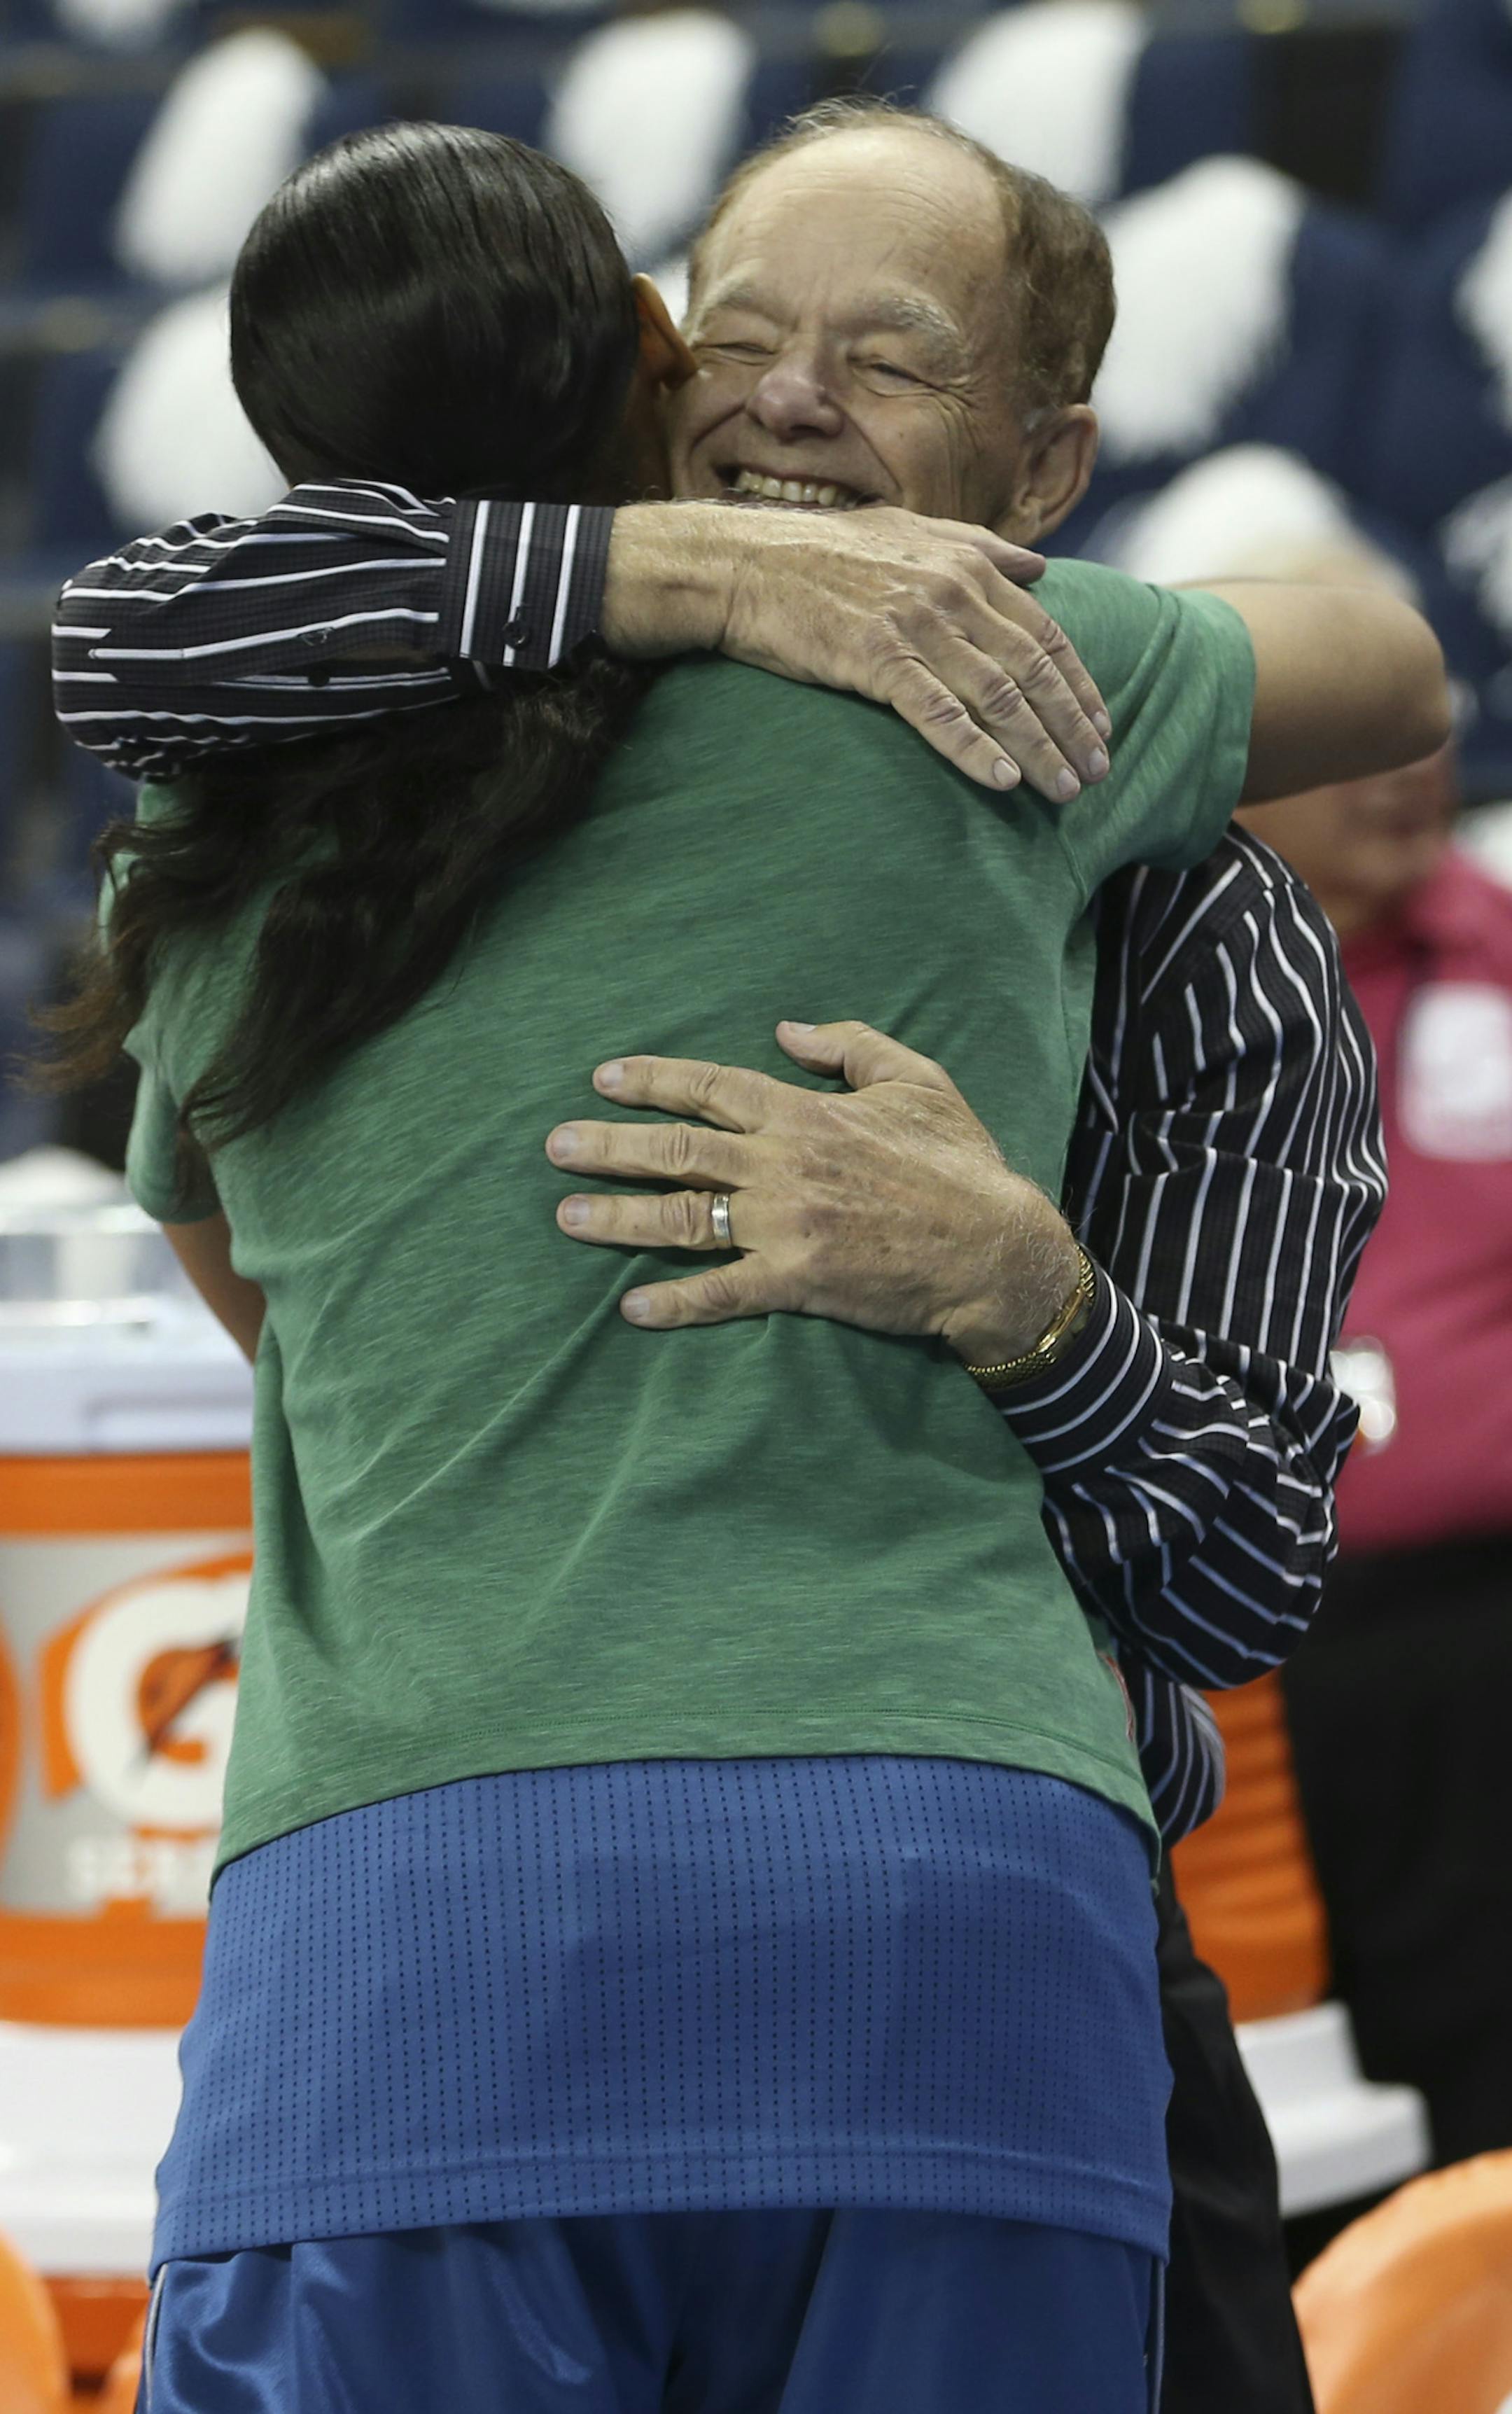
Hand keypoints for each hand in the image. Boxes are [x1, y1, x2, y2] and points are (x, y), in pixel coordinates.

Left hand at [545, 1018, 1082, 1358]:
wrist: (995, 1249)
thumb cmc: (960, 1163)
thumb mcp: (917, 1080)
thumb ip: (850, 1046)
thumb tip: (787, 1029)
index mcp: (806, 1114)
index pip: (711, 1087)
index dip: (653, 1081)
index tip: (604, 1078)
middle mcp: (783, 1166)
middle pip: (677, 1150)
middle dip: (609, 1146)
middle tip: (555, 1146)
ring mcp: (785, 1227)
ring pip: (684, 1218)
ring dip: (619, 1218)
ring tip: (567, 1218)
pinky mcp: (796, 1283)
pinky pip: (722, 1293)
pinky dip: (675, 1302)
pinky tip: (632, 1307)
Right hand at [602, 502, 1111, 798]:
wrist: (742, 562)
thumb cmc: (821, 551)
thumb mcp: (908, 530)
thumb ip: (980, 548)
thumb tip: (1041, 568)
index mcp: (965, 566)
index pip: (1044, 633)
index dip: (1079, 684)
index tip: (1102, 727)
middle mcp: (950, 593)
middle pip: (1031, 670)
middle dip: (1071, 726)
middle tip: (1096, 773)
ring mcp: (913, 626)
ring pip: (997, 695)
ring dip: (1037, 747)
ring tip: (1062, 789)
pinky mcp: (874, 659)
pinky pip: (936, 713)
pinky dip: (974, 749)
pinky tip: (1001, 781)